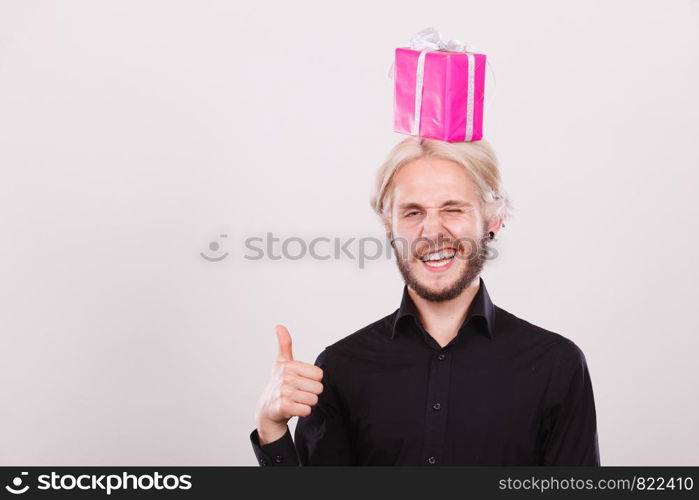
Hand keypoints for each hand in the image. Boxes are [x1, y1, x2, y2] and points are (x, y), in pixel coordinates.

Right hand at [255, 324, 323, 444]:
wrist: (267, 408)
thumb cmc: (278, 383)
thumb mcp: (281, 362)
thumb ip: (284, 344)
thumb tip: (279, 326)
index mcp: (290, 365)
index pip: (319, 375)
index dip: (313, 380)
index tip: (301, 381)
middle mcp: (286, 377)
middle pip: (318, 388)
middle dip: (311, 393)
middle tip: (299, 393)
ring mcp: (284, 392)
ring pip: (314, 400)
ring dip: (307, 403)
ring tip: (296, 401)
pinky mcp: (284, 407)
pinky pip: (306, 410)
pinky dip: (303, 412)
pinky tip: (294, 408)